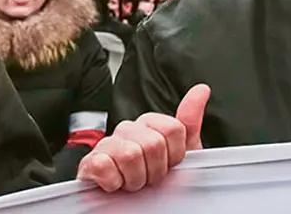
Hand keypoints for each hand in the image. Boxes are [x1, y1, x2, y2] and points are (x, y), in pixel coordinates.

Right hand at [78, 84, 210, 191]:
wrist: (135, 207)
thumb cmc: (157, 183)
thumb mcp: (182, 153)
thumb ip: (189, 121)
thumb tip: (201, 90)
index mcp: (149, 125)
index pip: (173, 128)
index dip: (175, 155)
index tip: (168, 165)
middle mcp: (128, 130)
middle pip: (153, 143)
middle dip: (155, 170)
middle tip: (149, 177)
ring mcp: (106, 145)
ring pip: (130, 154)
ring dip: (135, 179)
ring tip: (133, 182)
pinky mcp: (89, 163)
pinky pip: (103, 165)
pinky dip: (113, 182)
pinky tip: (115, 184)